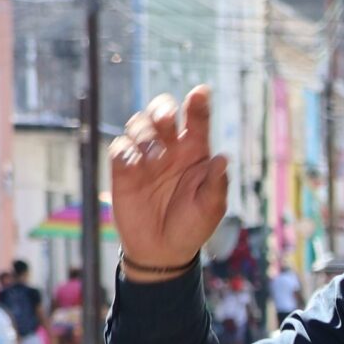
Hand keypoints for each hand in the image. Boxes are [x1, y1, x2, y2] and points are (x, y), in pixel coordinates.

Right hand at [108, 87, 228, 272]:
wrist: (162, 251)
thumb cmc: (192, 227)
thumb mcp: (210, 209)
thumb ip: (216, 184)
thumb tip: (223, 159)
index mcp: (195, 153)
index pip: (196, 121)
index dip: (198, 104)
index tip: (201, 92)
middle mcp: (170, 149)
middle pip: (162, 114)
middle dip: (163, 109)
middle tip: (167, 119)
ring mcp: (145, 157)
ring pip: (139, 125)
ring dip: (145, 133)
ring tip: (155, 156)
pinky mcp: (123, 170)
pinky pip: (120, 148)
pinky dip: (127, 151)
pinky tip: (135, 164)